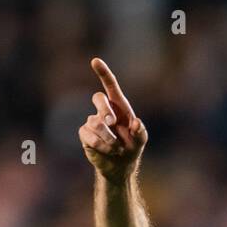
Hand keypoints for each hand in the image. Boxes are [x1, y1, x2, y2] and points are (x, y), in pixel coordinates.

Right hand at [79, 58, 147, 178]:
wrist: (120, 165)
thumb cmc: (132, 148)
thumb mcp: (140, 140)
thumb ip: (141, 132)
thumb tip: (136, 123)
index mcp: (119, 106)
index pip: (110, 85)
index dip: (103, 73)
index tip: (95, 61)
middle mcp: (104, 111)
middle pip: (98, 98)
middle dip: (105, 109)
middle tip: (112, 123)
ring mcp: (93, 121)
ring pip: (95, 122)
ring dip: (108, 137)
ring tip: (117, 148)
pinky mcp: (85, 134)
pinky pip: (89, 135)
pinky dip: (101, 144)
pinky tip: (109, 150)